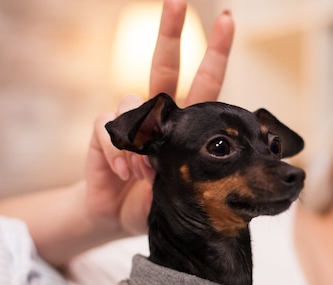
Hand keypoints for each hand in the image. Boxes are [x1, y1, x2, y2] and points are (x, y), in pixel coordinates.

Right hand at [84, 0, 233, 237]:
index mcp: (184, 123)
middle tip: (178, 0)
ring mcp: (129, 120)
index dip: (216, 52)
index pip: (205, 81)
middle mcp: (156, 113)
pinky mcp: (104, 132)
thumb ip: (190, 168)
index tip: (228, 20)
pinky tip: (124, 172)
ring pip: (132, 99)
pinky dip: (119, 151)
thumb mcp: (184, 188)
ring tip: (145, 173)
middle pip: (164, 64)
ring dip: (142, 139)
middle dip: (170, 31)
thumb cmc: (155, 200)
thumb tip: (199, 153)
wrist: (118, 216)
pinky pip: (110, 127)